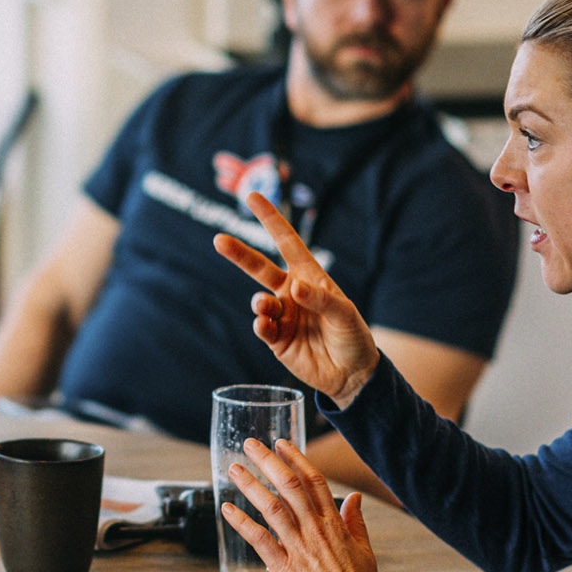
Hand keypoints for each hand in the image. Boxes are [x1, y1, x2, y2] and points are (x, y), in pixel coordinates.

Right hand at [213, 191, 381, 407]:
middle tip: (219, 240)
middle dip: (240, 254)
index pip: (287, 242)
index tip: (253, 196)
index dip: (271, 219)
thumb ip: (320, 300)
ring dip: (259, 302)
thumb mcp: (345, 315)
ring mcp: (283, 316)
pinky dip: (261, 324)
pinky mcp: (277, 340)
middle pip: (260, 268)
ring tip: (264, 307)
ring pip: (259, 301)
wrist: (352, 375)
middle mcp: (291, 292)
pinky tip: (266, 326)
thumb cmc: (353, 337)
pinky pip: (262, 327)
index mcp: (309, 277)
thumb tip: (294, 287)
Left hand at [219, 436, 378, 571]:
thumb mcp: (365, 550)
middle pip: (289, 486)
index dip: (296, 459)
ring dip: (250, 485)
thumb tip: (354, 498)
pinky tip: (228, 509)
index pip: (313, 482)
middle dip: (267, 461)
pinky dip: (242, 522)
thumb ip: (356, 521)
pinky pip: (260, 539)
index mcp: (334, 525)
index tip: (281, 444)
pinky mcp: (285, 568)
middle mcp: (315, 531)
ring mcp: (299, 548)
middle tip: (250, 445)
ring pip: (272, 507)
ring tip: (234, 469)